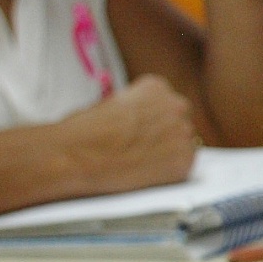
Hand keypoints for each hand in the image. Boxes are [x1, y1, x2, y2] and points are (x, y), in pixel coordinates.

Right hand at [52, 75, 197, 196]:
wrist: (77, 156)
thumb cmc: (83, 132)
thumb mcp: (110, 103)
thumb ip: (134, 108)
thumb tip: (138, 120)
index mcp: (156, 86)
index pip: (167, 102)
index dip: (153, 120)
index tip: (141, 131)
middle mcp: (175, 105)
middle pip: (179, 121)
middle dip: (165, 134)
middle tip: (143, 149)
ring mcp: (183, 133)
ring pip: (183, 145)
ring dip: (167, 153)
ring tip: (138, 163)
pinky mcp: (184, 161)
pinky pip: (183, 167)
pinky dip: (168, 173)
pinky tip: (145, 174)